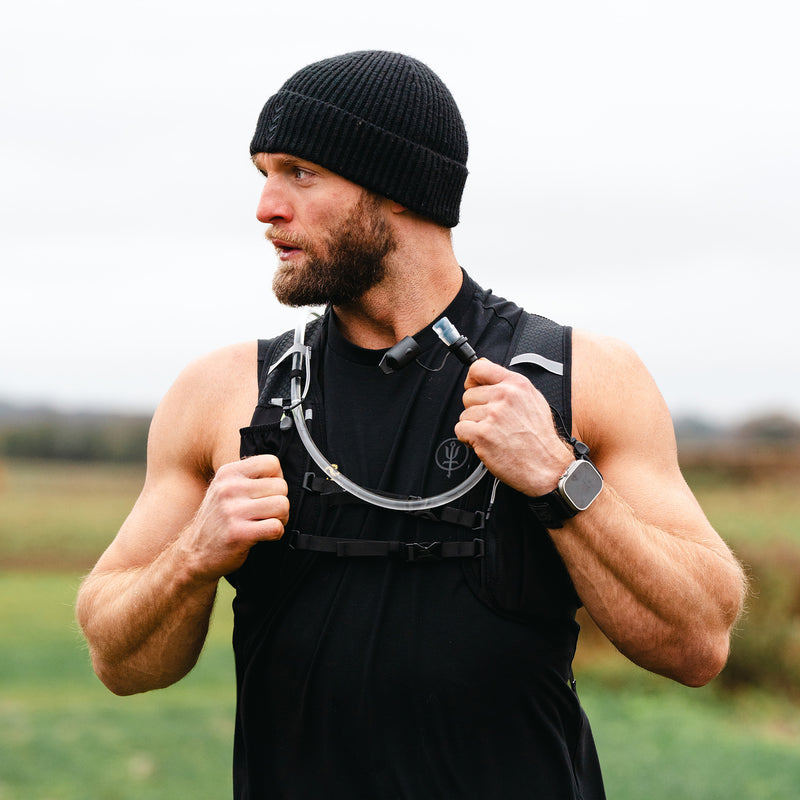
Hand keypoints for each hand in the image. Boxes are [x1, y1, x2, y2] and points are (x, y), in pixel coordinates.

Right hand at [179, 454, 289, 580]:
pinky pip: (276, 527)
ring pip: (282, 505)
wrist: (194, 553)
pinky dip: (277, 534)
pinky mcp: (238, 533)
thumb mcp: (225, 488)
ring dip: (281, 518)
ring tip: (267, 523)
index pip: (272, 462)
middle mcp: (228, 488)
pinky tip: (264, 536)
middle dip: (281, 502)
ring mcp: (232, 511)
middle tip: (268, 513)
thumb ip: (249, 477)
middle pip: (281, 486)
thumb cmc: (218, 520)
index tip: (267, 493)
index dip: (277, 479)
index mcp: (228, 473)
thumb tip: (280, 472)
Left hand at [454, 359, 573, 495]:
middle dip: (476, 410)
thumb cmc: (541, 438)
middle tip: (494, 423)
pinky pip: (460, 430)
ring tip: (495, 435)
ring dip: (474, 427)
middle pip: (468, 395)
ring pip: (464, 414)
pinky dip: (468, 439)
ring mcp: (493, 415)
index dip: (472, 381)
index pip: (479, 368)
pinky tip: (486, 443)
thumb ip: (509, 385)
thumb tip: (485, 372)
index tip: (474, 389)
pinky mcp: (482, 434)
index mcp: (517, 384)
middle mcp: (505, 396)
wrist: (547, 466)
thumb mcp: (533, 400)